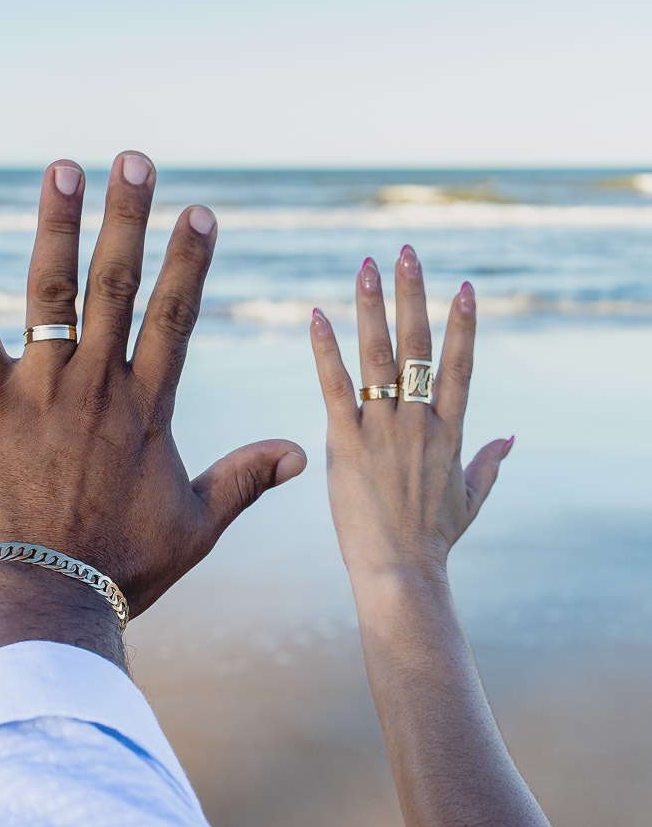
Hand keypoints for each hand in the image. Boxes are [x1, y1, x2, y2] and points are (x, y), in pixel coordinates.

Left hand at [0, 153, 305, 620]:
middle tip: (134, 160)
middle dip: (128, 217)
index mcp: (148, 408)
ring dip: (58, 225)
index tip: (202, 211)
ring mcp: (40, 389)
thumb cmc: (123, 569)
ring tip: (64, 168)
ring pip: (52, 291)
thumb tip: (303, 453)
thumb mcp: (197, 526)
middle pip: (117, 284)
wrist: (47, 602)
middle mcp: (98, 384)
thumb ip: (246, 479)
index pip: (176, 316)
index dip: (190, 260)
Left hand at [310, 245, 511, 585]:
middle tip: (407, 253)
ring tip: (366, 266)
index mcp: (449, 432)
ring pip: (377, 355)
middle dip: (413, 296)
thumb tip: (511, 435)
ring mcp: (383, 429)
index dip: (463, 324)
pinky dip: (325, 349)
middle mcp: (418, 422)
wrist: (402, 573)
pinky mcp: (347, 443)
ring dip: (371, 307)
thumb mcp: (470, 500)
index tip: (465, 287)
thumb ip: (490, 462)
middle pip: (418, 346)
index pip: (459, 365)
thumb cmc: (434, 541)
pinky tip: (316, 316)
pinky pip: (335, 386)